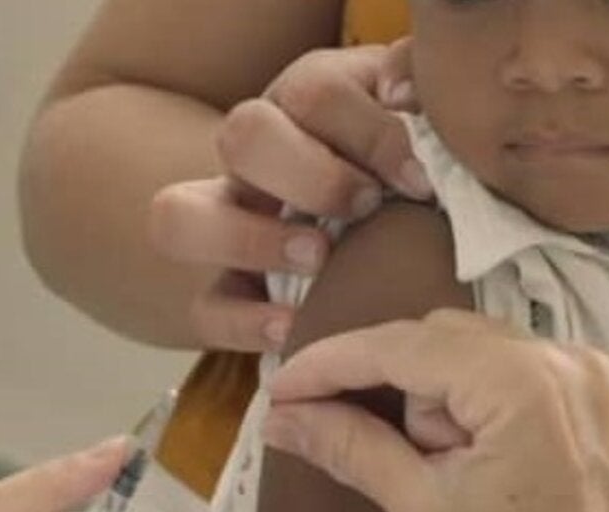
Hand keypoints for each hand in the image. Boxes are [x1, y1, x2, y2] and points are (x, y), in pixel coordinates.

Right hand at [146, 39, 430, 352]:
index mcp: (309, 102)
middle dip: (308, 175)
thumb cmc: (419, 161)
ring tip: (318, 258)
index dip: (370, 135)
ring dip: (249, 238)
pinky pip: (205, 308)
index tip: (421, 179)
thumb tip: (399, 92)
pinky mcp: (231, 293)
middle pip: (241, 135)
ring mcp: (232, 222)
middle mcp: (259, 155)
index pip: (314, 94)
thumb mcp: (429, 116)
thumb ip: (420, 88)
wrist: (405, 213)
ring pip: (179, 215)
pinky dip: (244, 321)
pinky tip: (296, 325)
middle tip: (367, 205)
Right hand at [258, 309, 608, 511]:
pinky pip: (557, 389)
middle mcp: (584, 370)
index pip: (409, 346)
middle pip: (458, 343)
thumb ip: (351, 446)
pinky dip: (516, 416)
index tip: (290, 385)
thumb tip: (289, 416)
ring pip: (506, 361)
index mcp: (529, 384)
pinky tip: (503, 475)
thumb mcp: (422, 510)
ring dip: (463, 406)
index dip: (337, 362)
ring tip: (461, 478)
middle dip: (410, 394)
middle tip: (397, 458)